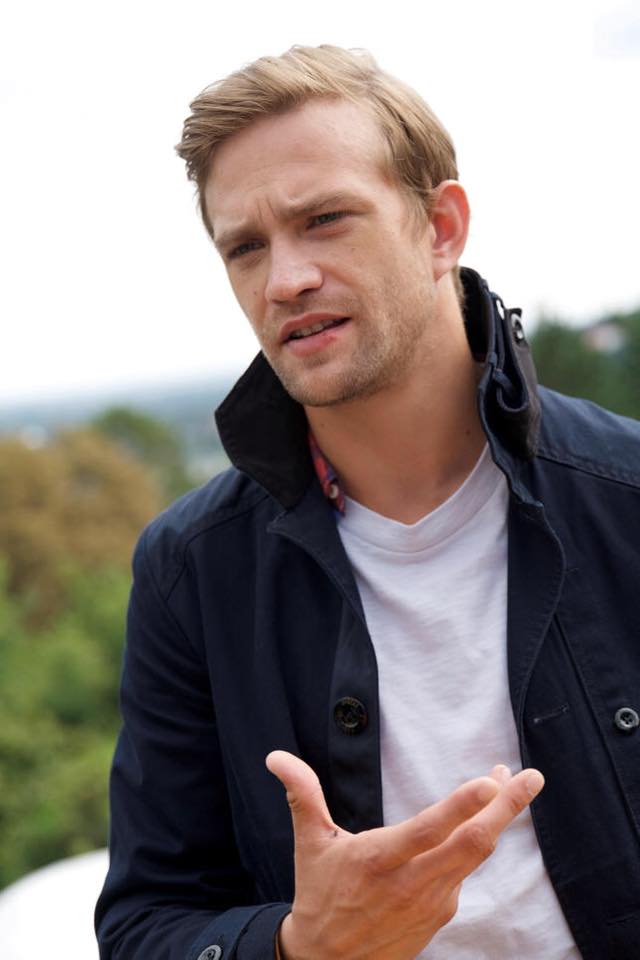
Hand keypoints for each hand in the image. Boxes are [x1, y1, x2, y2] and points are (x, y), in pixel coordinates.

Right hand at [266, 751, 542, 959]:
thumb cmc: (319, 893)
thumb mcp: (309, 844)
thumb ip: (302, 794)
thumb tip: (275, 757)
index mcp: (378, 861)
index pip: (428, 831)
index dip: (460, 807)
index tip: (489, 781)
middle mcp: (411, 883)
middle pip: (471, 843)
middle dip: (507, 808)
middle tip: (532, 777)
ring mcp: (431, 902)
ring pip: (475, 856)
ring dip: (498, 818)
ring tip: (513, 784)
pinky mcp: (440, 914)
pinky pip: (464, 873)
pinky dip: (477, 841)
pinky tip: (480, 820)